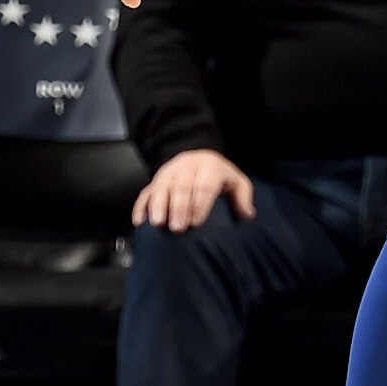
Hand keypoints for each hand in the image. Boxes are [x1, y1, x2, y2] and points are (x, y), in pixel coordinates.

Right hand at [133, 148, 253, 229]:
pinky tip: (139, 221)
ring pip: (161, 187)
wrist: (198, 158)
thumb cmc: (219, 176)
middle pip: (181, 186)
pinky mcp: (156, 180)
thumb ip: (243, 197)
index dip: (200, 203)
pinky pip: (146, 192)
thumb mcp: (236, 181)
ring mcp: (169, 172)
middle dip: (178, 208)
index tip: (196, 222)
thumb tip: (247, 214)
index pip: (204, 185)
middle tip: (178, 228)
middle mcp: (187, 166)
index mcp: (209, 166)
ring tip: (158, 223)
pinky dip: (141, 206)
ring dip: (158, 206)